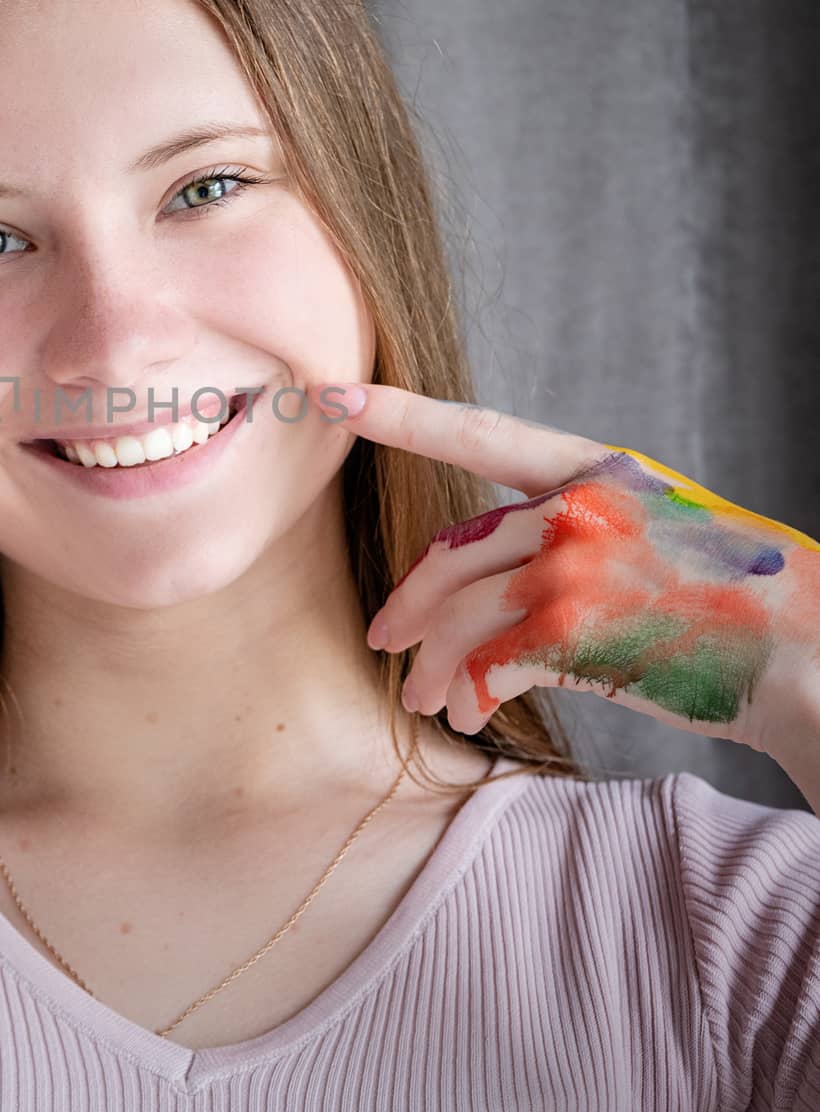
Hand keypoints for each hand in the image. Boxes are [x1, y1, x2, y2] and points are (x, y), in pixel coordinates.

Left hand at [314, 382, 819, 760]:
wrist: (815, 655)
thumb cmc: (740, 604)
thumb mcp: (663, 534)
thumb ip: (580, 538)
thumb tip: (505, 586)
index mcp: (600, 471)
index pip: (482, 431)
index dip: (404, 414)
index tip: (339, 396)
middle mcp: (580, 507)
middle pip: (452, 552)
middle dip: (409, 603)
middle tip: (384, 638)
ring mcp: (575, 564)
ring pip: (458, 614)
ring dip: (430, 664)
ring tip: (422, 698)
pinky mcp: (574, 628)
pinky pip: (484, 661)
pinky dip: (467, 692)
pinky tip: (467, 716)